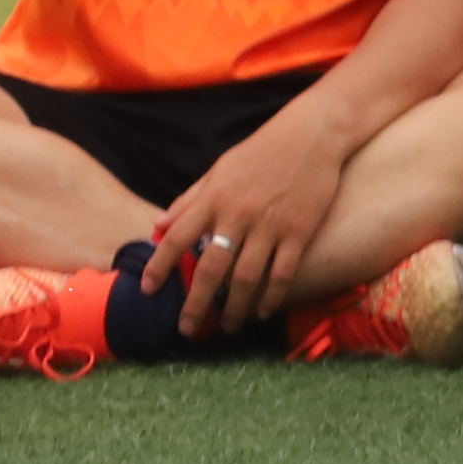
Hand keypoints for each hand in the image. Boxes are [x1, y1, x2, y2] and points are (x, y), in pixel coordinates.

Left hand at [151, 104, 353, 338]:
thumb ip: (189, 200)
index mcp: (214, 198)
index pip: (175, 239)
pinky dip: (271, 297)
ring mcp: (271, 225)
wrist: (314, 134)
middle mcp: (238, 215)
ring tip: (227, 326)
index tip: (148, 290)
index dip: (159, 267)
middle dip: (195, 304)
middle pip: (210, 270)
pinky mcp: (300, 231)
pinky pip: (282, 273)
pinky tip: (263, 311)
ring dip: (234, 308)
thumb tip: (158, 227)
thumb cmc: (262, 151)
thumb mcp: (219, 169)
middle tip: (187, 329)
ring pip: (245, 279)